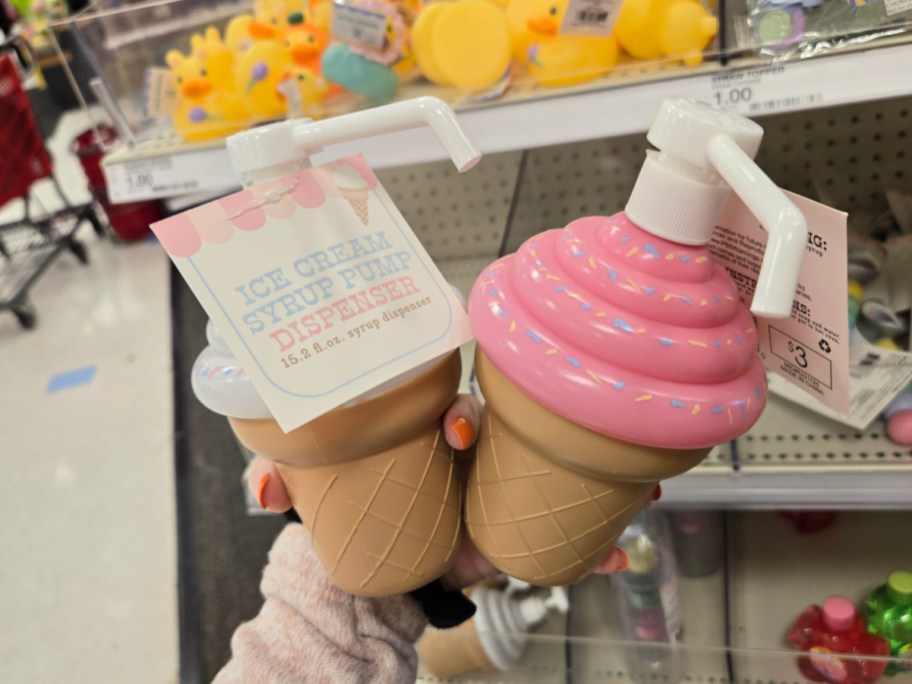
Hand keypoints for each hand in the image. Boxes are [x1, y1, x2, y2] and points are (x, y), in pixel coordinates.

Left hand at [246, 394, 640, 590]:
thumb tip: (263, 485)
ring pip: (556, 472)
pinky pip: (558, 531)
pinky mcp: (512, 531)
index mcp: (425, 431)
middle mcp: (472, 453)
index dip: (462, 412)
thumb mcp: (313, 491)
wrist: (368, 578)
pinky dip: (591, 547)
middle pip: (524, 429)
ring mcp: (497, 489)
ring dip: (599, 477)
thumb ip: (283, 479)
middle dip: (562, 429)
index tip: (457, 430)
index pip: (453, 405)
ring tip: (641, 487)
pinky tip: (617, 553)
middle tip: (586, 436)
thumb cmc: (345, 511)